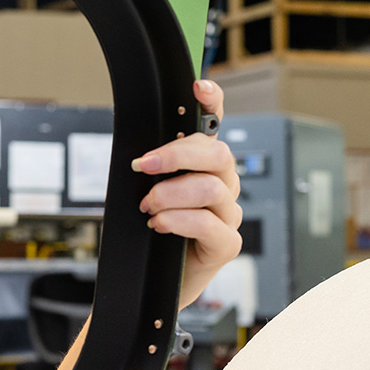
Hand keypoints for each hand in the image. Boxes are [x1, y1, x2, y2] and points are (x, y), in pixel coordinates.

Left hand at [131, 79, 242, 308]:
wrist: (148, 282)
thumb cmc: (147, 235)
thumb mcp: (141, 193)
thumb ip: (150, 170)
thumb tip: (141, 154)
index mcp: (203, 167)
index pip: (213, 129)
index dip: (212, 104)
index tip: (198, 87)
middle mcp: (223, 186)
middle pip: (217, 154)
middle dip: (176, 154)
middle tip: (143, 166)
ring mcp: (228, 215)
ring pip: (212, 189)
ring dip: (171, 194)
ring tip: (148, 207)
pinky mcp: (227, 245)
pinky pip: (212, 225)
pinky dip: (180, 222)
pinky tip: (160, 226)